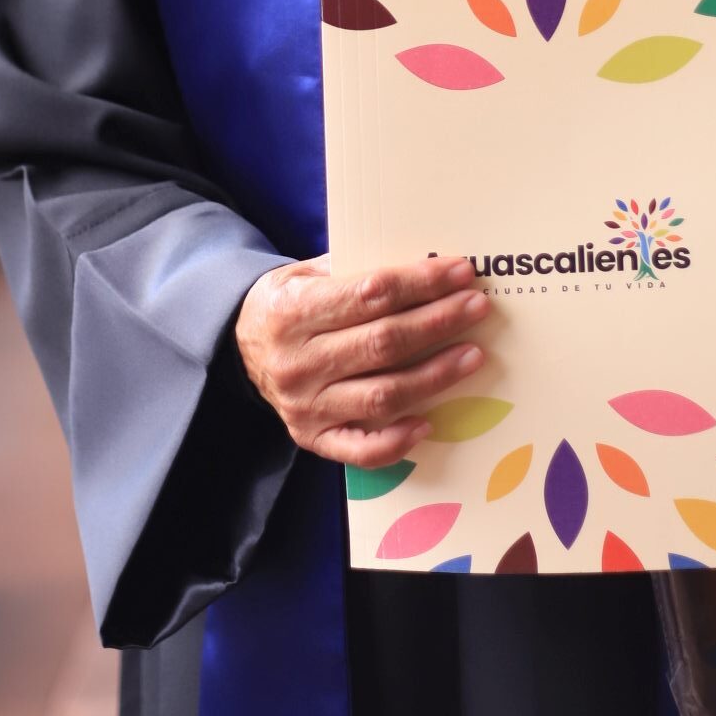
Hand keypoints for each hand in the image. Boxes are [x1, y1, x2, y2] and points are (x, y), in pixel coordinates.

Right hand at [235, 253, 488, 467]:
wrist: (238, 345)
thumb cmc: (288, 303)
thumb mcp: (306, 273)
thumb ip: (355, 270)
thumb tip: (427, 266)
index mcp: (294, 311)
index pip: (370, 294)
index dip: (421, 283)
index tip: (460, 273)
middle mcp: (297, 362)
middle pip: (383, 343)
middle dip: (438, 322)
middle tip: (477, 307)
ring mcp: (304, 406)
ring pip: (383, 395)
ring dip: (435, 375)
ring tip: (473, 354)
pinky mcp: (312, 438)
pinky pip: (362, 449)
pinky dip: (399, 440)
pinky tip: (431, 421)